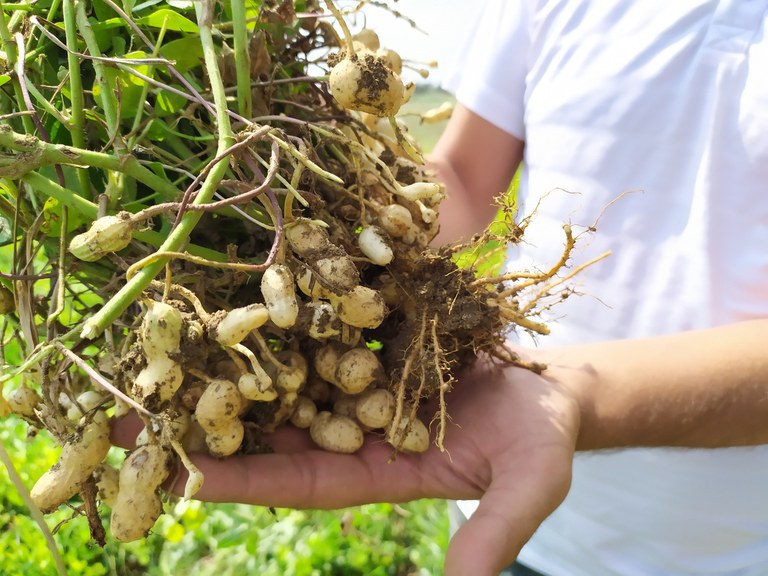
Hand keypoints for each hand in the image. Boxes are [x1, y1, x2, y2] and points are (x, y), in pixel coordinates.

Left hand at [112, 356, 580, 575]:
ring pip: (278, 377)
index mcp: (373, 471)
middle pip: (267, 430)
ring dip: (221, 369)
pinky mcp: (369, 340)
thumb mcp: (526, 487)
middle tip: (123, 416)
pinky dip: (272, 321)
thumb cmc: (538, 440)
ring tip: (153, 357)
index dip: (239, 477)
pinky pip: (312, 328)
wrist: (549, 385)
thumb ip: (492, 533)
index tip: (176, 472)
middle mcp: (350, 429)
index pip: (294, 480)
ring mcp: (356, 381)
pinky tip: (228, 304)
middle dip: (200, 423)